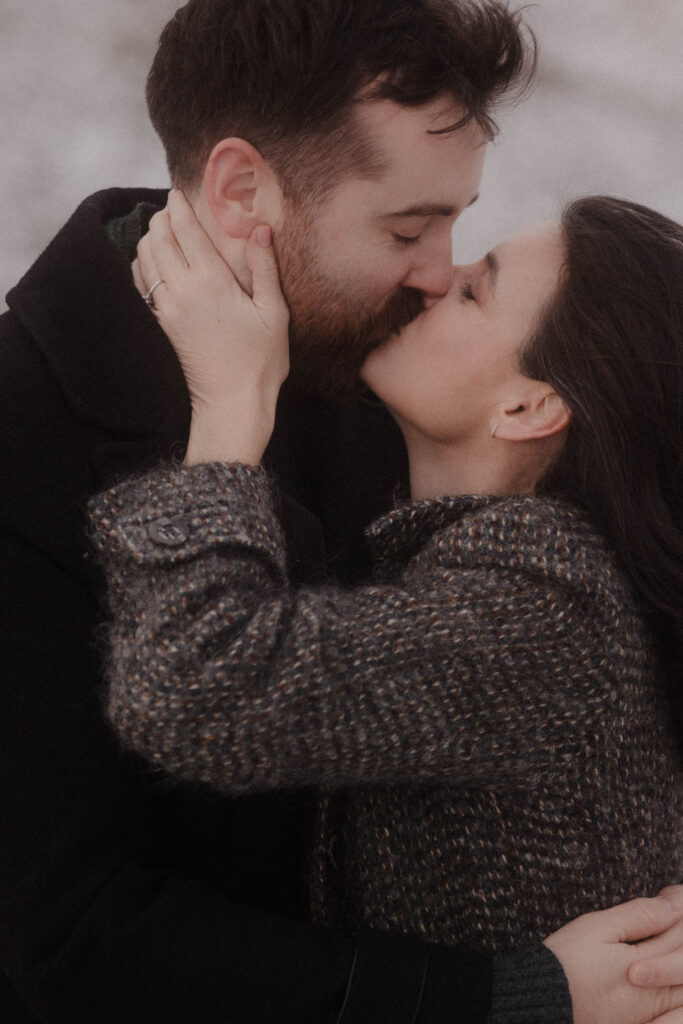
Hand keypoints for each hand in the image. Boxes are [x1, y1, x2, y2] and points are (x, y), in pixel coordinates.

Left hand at [134, 189, 289, 465]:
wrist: (233, 403)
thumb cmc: (261, 361)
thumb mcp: (273, 313)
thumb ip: (264, 268)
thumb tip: (261, 229)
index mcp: (212, 281)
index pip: (186, 231)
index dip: (179, 208)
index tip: (177, 193)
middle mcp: (183, 290)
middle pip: (159, 240)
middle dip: (161, 219)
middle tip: (169, 208)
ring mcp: (168, 308)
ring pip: (145, 259)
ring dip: (149, 238)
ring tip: (159, 228)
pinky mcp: (163, 324)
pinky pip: (142, 284)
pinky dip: (142, 265)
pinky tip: (149, 261)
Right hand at [544, 891, 682, 1023]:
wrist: (542, 1003)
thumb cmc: (565, 963)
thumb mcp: (597, 929)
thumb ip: (638, 917)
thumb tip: (672, 906)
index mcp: (646, 968)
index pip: (677, 934)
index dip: (676, 909)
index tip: (670, 892)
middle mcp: (653, 995)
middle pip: (682, 958)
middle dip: (678, 929)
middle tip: (668, 905)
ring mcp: (648, 1013)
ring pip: (677, 981)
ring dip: (675, 952)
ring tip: (661, 932)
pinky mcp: (637, 1021)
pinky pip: (667, 1002)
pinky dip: (667, 977)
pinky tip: (654, 961)